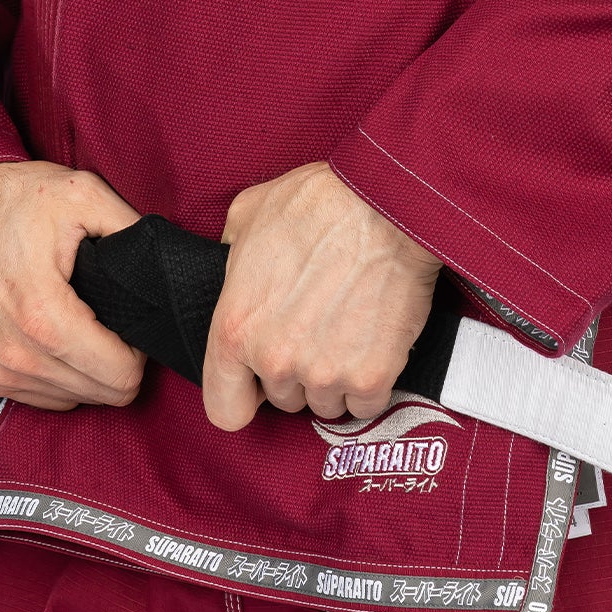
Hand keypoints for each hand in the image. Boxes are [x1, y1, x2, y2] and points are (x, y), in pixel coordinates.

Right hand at [0, 161, 147, 412]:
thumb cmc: (5, 200)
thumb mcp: (82, 193)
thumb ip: (131, 230)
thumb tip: (165, 264)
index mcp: (43, 318)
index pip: (121, 377)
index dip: (139, 346)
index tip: (128, 313)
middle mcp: (15, 357)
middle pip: (103, 393)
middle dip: (117, 357)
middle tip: (107, 312)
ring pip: (74, 399)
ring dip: (86, 368)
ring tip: (79, 319)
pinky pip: (42, 397)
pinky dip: (58, 373)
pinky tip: (55, 333)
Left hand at [203, 161, 441, 430]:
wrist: (386, 205)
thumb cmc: (319, 202)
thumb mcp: (249, 214)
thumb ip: (229, 255)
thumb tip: (231, 270)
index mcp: (235, 328)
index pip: (225, 408)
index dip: (243, 395)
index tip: (258, 381)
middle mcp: (275, 360)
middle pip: (283, 399)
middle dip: (296, 371)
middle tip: (315, 327)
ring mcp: (324, 373)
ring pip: (325, 403)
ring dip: (334, 377)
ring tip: (346, 329)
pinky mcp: (371, 377)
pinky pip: (365, 404)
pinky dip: (370, 382)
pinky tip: (372, 343)